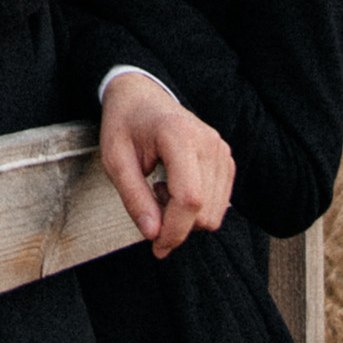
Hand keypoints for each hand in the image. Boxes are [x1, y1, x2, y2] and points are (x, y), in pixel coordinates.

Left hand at [98, 71, 233, 256]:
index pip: (189, 199)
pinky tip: (176, 186)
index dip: (174, 231)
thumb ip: (134, 198)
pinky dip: (198, 208)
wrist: (142, 96)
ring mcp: (221, 149)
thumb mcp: (115, 160)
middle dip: (176, 224)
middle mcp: (208, 142)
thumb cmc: (125, 124)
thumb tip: (153, 234)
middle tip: (150, 202)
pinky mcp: (226, 158)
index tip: (156, 246)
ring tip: (162, 190)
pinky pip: (220, 203)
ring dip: (186, 216)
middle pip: (205, 211)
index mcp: (179, 136)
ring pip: (215, 213)